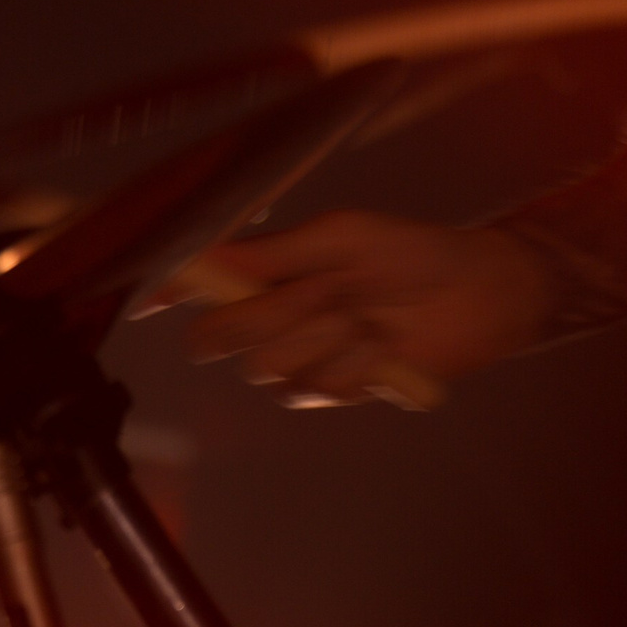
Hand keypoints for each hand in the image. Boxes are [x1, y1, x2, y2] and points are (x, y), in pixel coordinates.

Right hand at [145, 212, 557, 404]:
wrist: (475, 294)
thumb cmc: (410, 251)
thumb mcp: (338, 236)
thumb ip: (267, 253)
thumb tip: (203, 257)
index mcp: (274, 271)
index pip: (207, 286)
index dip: (175, 294)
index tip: (151, 302)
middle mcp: (278, 316)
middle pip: (225, 335)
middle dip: (268, 315)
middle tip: (324, 290)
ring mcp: (303, 356)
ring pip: (268, 366)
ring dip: (320, 338)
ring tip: (366, 315)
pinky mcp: (333, 390)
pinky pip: (313, 387)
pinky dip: (350, 363)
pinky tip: (380, 346)